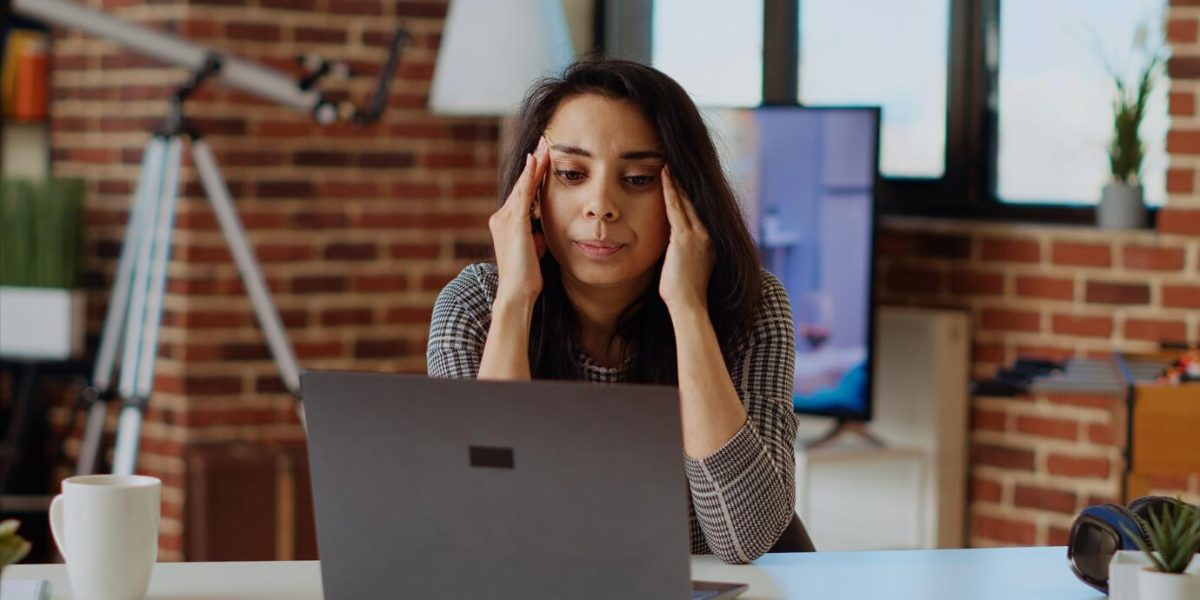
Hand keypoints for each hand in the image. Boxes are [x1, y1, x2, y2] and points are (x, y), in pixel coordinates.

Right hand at [490, 137, 549, 304]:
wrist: (516, 293)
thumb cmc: (526, 277)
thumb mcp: (533, 250)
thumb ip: (535, 237)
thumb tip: (542, 232)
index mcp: (505, 224)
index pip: (522, 193)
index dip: (532, 175)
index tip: (542, 158)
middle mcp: (501, 218)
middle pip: (521, 185)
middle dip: (534, 163)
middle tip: (544, 142)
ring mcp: (506, 220)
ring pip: (523, 186)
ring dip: (534, 164)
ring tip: (545, 146)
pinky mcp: (514, 224)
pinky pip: (524, 195)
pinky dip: (530, 178)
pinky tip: (536, 162)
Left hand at [659, 166, 713, 313]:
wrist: (689, 305)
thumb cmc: (685, 293)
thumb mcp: (688, 267)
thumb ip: (684, 251)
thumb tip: (674, 247)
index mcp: (710, 241)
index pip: (698, 211)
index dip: (689, 193)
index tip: (681, 179)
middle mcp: (707, 234)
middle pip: (694, 201)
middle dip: (684, 182)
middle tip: (674, 162)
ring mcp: (698, 235)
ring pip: (685, 201)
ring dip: (675, 181)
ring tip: (668, 164)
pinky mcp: (685, 238)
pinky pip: (675, 208)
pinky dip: (670, 191)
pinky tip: (664, 176)